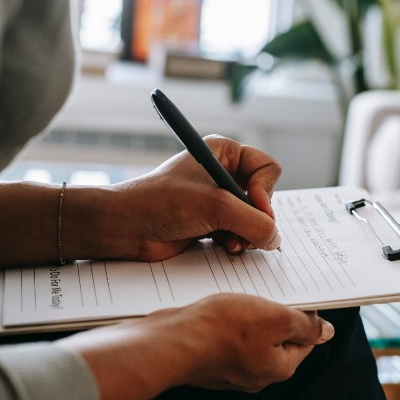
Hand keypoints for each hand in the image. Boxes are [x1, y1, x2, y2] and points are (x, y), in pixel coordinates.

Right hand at [57, 293, 334, 399]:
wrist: (172, 340)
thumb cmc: (223, 329)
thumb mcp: (276, 318)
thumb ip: (305, 325)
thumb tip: (326, 332)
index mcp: (279, 367)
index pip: (305, 340)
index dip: (305, 315)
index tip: (298, 296)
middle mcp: (257, 373)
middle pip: (278, 337)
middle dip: (276, 313)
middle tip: (268, 292)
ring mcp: (232, 368)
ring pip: (253, 335)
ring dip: (252, 314)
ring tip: (243, 297)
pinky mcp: (212, 359)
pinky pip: (230, 337)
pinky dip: (230, 321)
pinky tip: (223, 307)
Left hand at [61, 135, 282, 261]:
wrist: (124, 227)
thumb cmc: (161, 203)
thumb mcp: (215, 206)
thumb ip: (254, 222)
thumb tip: (275, 239)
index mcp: (225, 152)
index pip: (267, 169)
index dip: (265, 191)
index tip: (253, 207)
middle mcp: (224, 173)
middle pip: (263, 197)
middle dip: (256, 218)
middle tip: (243, 231)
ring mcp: (218, 199)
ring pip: (254, 218)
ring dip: (247, 233)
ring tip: (231, 243)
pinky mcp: (212, 221)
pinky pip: (240, 232)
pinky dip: (237, 242)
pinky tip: (224, 246)